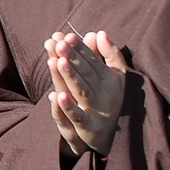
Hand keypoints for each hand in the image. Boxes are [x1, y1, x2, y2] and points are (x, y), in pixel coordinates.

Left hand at [43, 29, 127, 157]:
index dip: (80, 48)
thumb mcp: (113, 76)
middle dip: (73, 57)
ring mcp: (97, 111)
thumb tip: (98, 33)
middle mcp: (105, 95)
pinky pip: (77, 117)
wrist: (111, 137)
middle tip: (59, 43)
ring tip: (58, 61)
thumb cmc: (109, 98)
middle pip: (86, 74)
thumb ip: (107, 55)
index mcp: (110, 80)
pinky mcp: (88, 127)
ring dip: (70, 77)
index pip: (93, 61)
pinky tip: (56, 96)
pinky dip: (68, 107)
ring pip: (81, 91)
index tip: (66, 36)